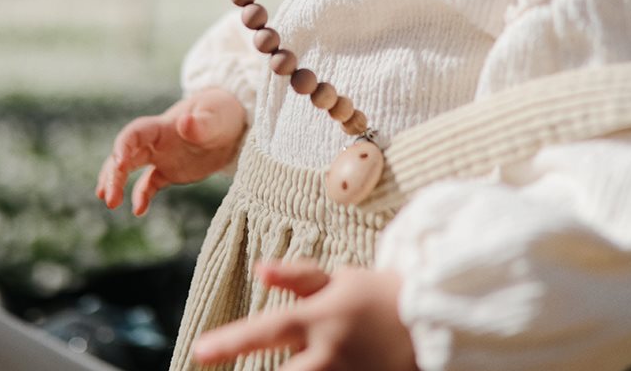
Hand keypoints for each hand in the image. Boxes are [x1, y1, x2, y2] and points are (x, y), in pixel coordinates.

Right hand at [96, 87, 246, 214]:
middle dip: (113, 174)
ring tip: (110, 203)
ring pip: (131, 169)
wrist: (233, 124)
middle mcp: (157, 142)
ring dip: (117, 183)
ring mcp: (162, 157)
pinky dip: (141, 196)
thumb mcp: (216, 118)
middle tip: (108, 197)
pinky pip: (149, 184)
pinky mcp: (170, 171)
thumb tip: (184, 123)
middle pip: (126, 154)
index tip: (119, 164)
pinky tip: (138, 211)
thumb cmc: (223, 114)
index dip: (123, 146)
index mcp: (164, 126)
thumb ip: (201, 124)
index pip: (135, 133)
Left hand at [193, 259, 417, 370]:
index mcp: (319, 319)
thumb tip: (260, 269)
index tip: (198, 351)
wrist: (432, 321)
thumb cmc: (377, 295)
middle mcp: (328, 354)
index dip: (229, 342)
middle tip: (220, 369)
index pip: (265, 329)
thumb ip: (298, 276)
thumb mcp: (339, 279)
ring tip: (296, 364)